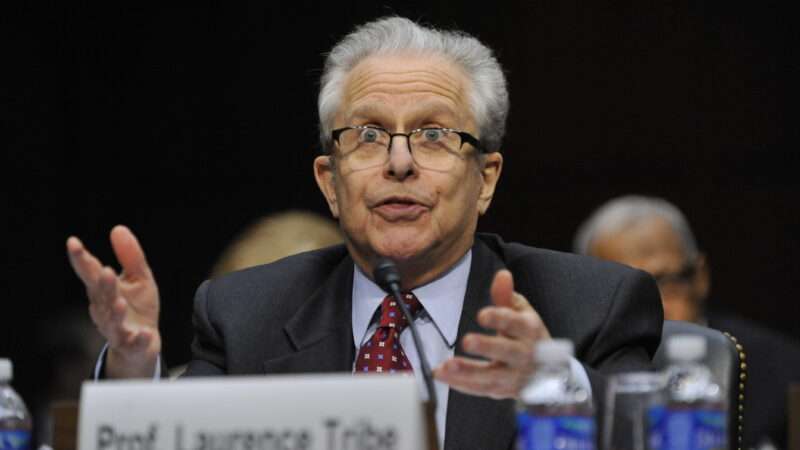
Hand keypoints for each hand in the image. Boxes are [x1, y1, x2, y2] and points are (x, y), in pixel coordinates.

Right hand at [66, 225, 160, 377]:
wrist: (142, 345)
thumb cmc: (137, 308)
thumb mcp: (138, 278)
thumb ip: (130, 256)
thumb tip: (118, 228)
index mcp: (103, 291)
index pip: (90, 273)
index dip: (81, 259)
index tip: (73, 242)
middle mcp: (105, 310)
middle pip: (102, 296)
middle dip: (103, 285)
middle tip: (105, 270)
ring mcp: (117, 329)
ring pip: (113, 322)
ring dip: (115, 313)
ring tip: (120, 302)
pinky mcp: (131, 345)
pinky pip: (134, 343)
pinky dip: (138, 339)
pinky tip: (144, 334)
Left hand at [433, 269, 549, 398]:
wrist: (550, 372)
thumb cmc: (529, 336)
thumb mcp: (522, 313)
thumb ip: (507, 296)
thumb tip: (502, 275)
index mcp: (529, 330)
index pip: (515, 324)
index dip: (500, 318)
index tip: (482, 314)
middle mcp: (525, 355)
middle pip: (507, 352)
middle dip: (487, 347)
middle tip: (467, 341)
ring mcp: (515, 376)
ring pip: (492, 376)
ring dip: (467, 373)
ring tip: (445, 367)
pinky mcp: (504, 391)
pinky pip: (481, 390)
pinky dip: (462, 385)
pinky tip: (444, 376)